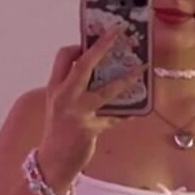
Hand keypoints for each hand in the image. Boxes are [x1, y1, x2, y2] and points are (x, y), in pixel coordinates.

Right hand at [37, 30, 144, 188]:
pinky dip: (127, 114)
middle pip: (82, 66)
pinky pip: (114, 118)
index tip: (95, 37)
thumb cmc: (58, 131)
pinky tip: (137, 111)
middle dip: (101, 47)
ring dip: (126, 79)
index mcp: (55, 88)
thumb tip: (99, 70)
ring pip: (105, 91)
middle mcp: (64, 97)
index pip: (64, 57)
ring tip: (142, 69)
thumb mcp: (59, 105)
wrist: (52, 162)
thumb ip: (72, 87)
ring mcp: (77, 114)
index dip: (80, 44)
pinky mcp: (89, 129)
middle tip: (117, 32)